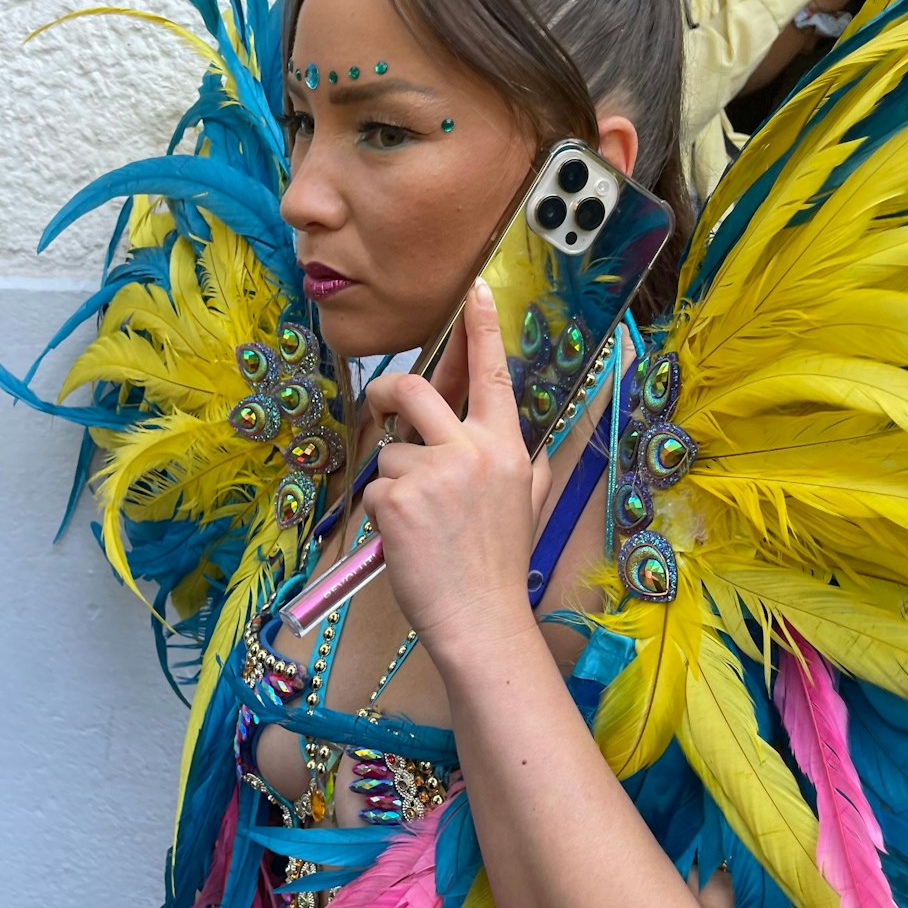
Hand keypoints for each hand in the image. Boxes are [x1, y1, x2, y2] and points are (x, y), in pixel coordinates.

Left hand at [361, 281, 550, 658]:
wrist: (480, 617)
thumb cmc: (499, 567)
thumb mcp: (528, 506)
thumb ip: (527, 468)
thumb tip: (531, 447)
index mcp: (506, 448)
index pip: (493, 376)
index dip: (482, 330)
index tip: (475, 289)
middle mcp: (472, 451)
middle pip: (415, 389)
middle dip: (388, 392)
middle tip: (381, 407)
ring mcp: (434, 474)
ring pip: (390, 453)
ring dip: (394, 485)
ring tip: (419, 525)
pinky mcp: (398, 500)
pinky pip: (375, 490)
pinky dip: (382, 517)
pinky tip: (406, 542)